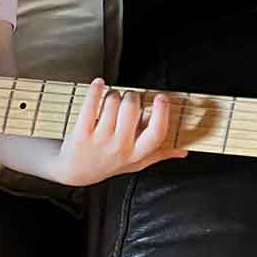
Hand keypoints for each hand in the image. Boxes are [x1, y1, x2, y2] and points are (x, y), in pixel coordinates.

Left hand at [53, 79, 188, 185]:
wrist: (74, 172)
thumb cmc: (106, 164)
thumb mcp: (134, 164)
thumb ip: (158, 155)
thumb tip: (182, 150)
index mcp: (136, 154)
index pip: (156, 133)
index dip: (161, 113)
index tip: (161, 97)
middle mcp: (119, 147)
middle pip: (132, 109)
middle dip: (131, 96)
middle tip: (127, 99)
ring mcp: (99, 140)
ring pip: (113, 102)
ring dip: (112, 94)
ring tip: (110, 100)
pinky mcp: (81, 133)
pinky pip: (91, 104)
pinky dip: (96, 89)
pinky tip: (98, 84)